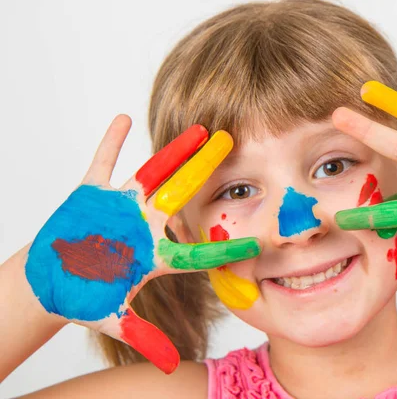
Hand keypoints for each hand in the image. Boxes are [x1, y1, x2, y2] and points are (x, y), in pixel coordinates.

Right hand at [24, 115, 259, 372]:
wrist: (50, 282)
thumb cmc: (82, 298)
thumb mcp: (114, 319)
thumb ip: (145, 338)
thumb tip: (174, 366)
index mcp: (155, 253)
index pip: (196, 248)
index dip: (224, 245)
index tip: (255, 240)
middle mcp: (146, 224)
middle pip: (183, 192)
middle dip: (206, 169)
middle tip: (232, 144)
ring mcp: (121, 206)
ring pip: (153, 172)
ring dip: (173, 151)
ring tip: (198, 130)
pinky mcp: (92, 194)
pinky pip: (102, 162)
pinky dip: (111, 143)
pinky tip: (124, 120)